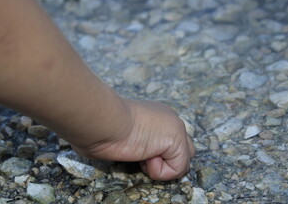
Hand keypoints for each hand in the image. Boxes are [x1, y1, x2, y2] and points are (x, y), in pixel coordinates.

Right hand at [72, 99, 194, 180]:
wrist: (104, 119)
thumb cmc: (102, 126)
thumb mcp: (119, 134)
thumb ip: (136, 141)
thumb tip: (137, 152)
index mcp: (158, 115)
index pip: (171, 141)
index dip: (158, 154)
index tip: (136, 149)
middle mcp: (170, 119)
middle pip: (184, 152)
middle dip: (167, 161)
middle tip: (142, 155)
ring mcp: (176, 128)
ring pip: (182, 163)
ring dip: (160, 166)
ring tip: (141, 153)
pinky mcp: (177, 140)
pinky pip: (177, 170)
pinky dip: (159, 171)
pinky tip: (145, 155)